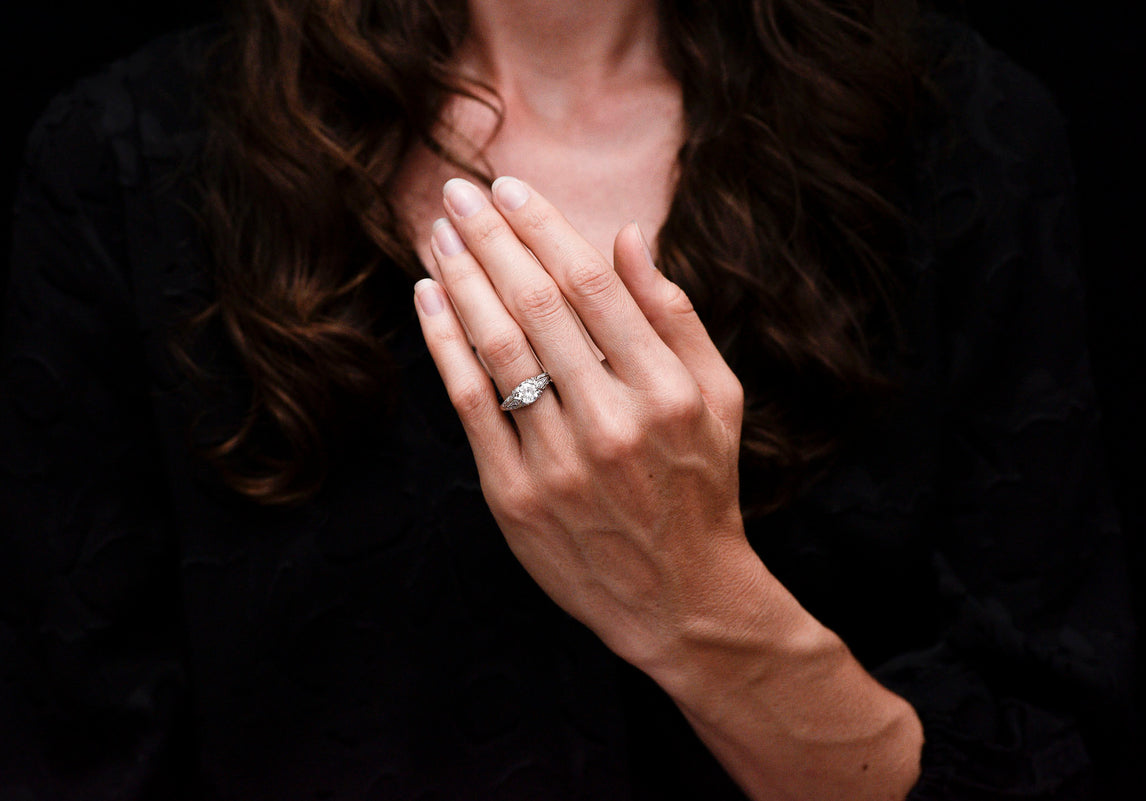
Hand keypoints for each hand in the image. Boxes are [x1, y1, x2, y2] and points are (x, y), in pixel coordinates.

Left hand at [413, 176, 759, 670]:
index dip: (544, 229)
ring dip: (461, 280)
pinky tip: (428, 298)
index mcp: (666, 389)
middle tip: (459, 193)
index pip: (592, 286)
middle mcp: (612, 421)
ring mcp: (558, 462)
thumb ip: (675, 315)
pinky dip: (444, 344)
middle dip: (492, 239)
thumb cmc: (701, 485)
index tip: (510, 188)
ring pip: (497, 348)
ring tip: (438, 235)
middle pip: (537, 306)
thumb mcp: (717, 397)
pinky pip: (469, 404)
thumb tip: (628, 235)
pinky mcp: (514, 495)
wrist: (677, 596)